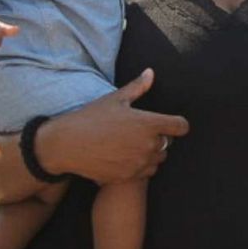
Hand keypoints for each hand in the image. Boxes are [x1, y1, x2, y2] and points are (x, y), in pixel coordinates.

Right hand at [36, 69, 189, 183]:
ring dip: (151, 154)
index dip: (177, 124)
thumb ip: (137, 87)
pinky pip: (145, 172)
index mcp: (148, 123)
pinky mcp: (129, 176)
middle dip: (159, 138)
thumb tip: (150, 72)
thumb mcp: (114, 99)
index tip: (170, 124)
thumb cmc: (90, 118)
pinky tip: (125, 158)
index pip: (181, 126)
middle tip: (139, 133)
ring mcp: (139, 162)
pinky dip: (140, 166)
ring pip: (158, 159)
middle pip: (168, 144)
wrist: (66, 145)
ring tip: (132, 146)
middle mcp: (148, 144)